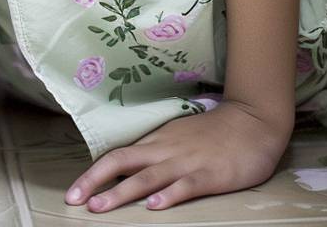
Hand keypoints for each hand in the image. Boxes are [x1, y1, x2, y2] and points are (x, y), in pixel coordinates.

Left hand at [64, 100, 291, 212]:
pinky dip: (168, 196)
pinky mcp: (209, 175)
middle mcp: (166, 149)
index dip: (94, 173)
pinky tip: (154, 207)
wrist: (253, 120)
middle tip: (74, 199)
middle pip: (124, 162)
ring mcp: (187, 162)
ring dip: (122, 192)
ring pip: (148, 177)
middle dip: (96, 181)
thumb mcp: (180, 136)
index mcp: (159, 140)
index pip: (119, 155)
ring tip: (100, 207)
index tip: (73, 191)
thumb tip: (129, 166)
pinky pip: (185, 186)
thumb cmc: (216, 132)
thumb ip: (157, 150)